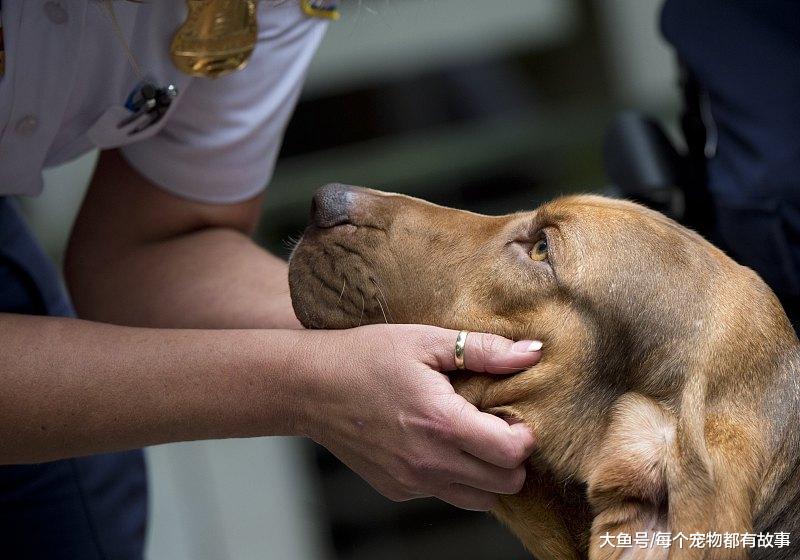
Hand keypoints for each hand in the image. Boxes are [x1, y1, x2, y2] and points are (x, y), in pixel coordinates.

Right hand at [297, 324, 540, 510]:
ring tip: (471, 439)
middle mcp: (430, 462)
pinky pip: (443, 494)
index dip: (525, 436)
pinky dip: (452, 477)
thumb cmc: (365, 356)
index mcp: (443, 424)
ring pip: (478, 500)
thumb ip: (484, 350)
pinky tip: (436, 444)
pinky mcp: (396, 489)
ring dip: (486, 474)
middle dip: (511, 458)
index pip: (512, 454)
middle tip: (497, 427)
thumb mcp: (425, 341)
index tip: (514, 417)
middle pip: (504, 484)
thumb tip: (532, 354)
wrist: (310, 386)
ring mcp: (411, 481)